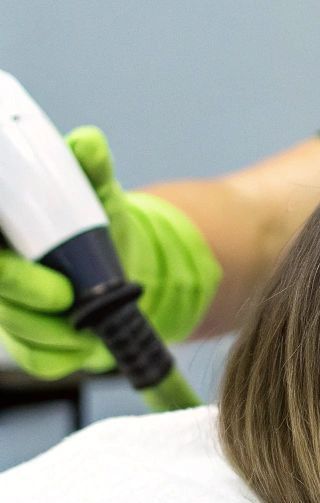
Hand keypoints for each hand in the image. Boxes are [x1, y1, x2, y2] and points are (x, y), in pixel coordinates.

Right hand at [0, 127, 220, 378]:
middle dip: (24, 292)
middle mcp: (2, 272)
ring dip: (53, 331)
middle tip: (64, 295)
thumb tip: (86, 143)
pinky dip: (63, 355)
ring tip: (87, 321)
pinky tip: (85, 345)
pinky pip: (38, 359)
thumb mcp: (98, 192)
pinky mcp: (31, 342)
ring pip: (15, 329)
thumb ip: (90, 168)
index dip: (4, 267)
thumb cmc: (97, 221)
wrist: (124, 262)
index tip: (10, 259)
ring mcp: (10, 308)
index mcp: (3, 236)